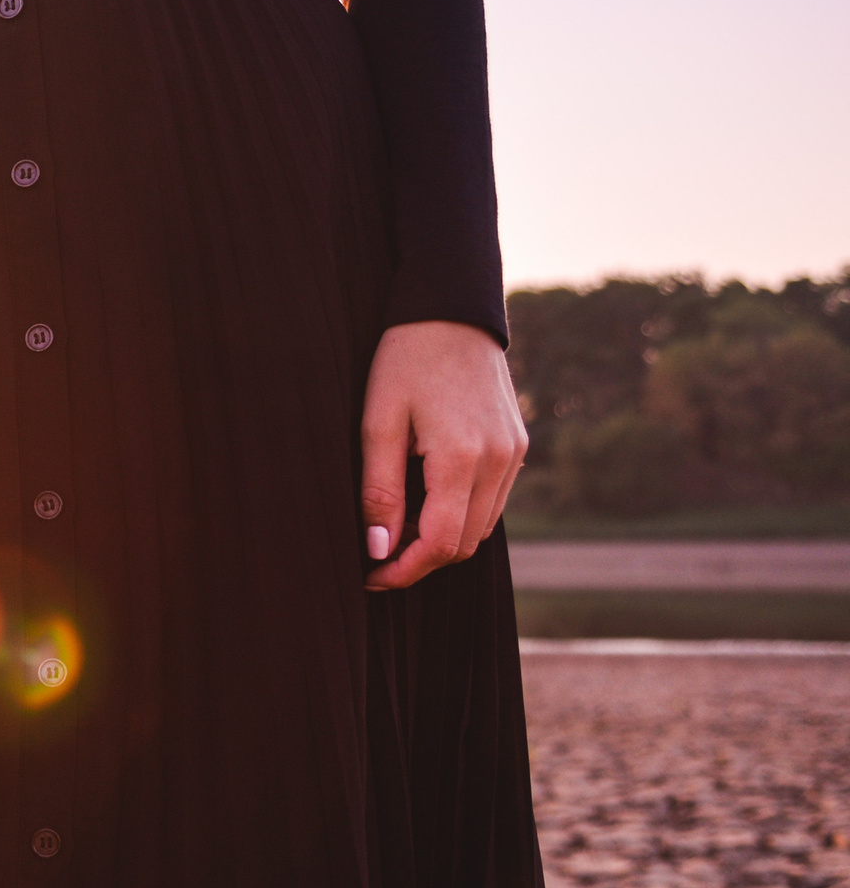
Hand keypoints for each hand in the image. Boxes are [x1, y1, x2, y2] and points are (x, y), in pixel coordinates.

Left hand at [361, 320, 528, 589]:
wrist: (451, 311)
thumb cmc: (404, 361)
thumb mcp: (377, 423)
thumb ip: (379, 490)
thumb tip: (378, 549)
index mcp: (463, 457)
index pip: (441, 543)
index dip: (405, 569)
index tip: (370, 576)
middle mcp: (500, 460)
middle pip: (465, 543)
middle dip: (420, 559)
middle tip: (375, 556)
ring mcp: (515, 453)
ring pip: (482, 527)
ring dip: (442, 539)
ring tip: (394, 529)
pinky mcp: (517, 444)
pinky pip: (492, 500)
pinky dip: (460, 513)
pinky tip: (423, 501)